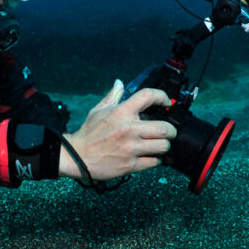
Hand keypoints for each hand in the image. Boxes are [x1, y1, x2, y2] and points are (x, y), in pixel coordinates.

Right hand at [59, 79, 176, 180]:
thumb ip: (113, 96)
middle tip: (168, 132)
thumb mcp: (98, 111)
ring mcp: (131, 148)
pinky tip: (149, 157)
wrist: (76, 156)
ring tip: (158, 145)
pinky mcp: (130, 165)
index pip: (148, 96)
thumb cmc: (89, 133)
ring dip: (163, 146)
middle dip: (171, 130)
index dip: (162, 97)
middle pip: (165, 128)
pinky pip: (154, 162)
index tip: (166, 102)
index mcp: (121, 112)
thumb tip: (119, 83)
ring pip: (163, 146)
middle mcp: (128, 129)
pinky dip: (155, 160)